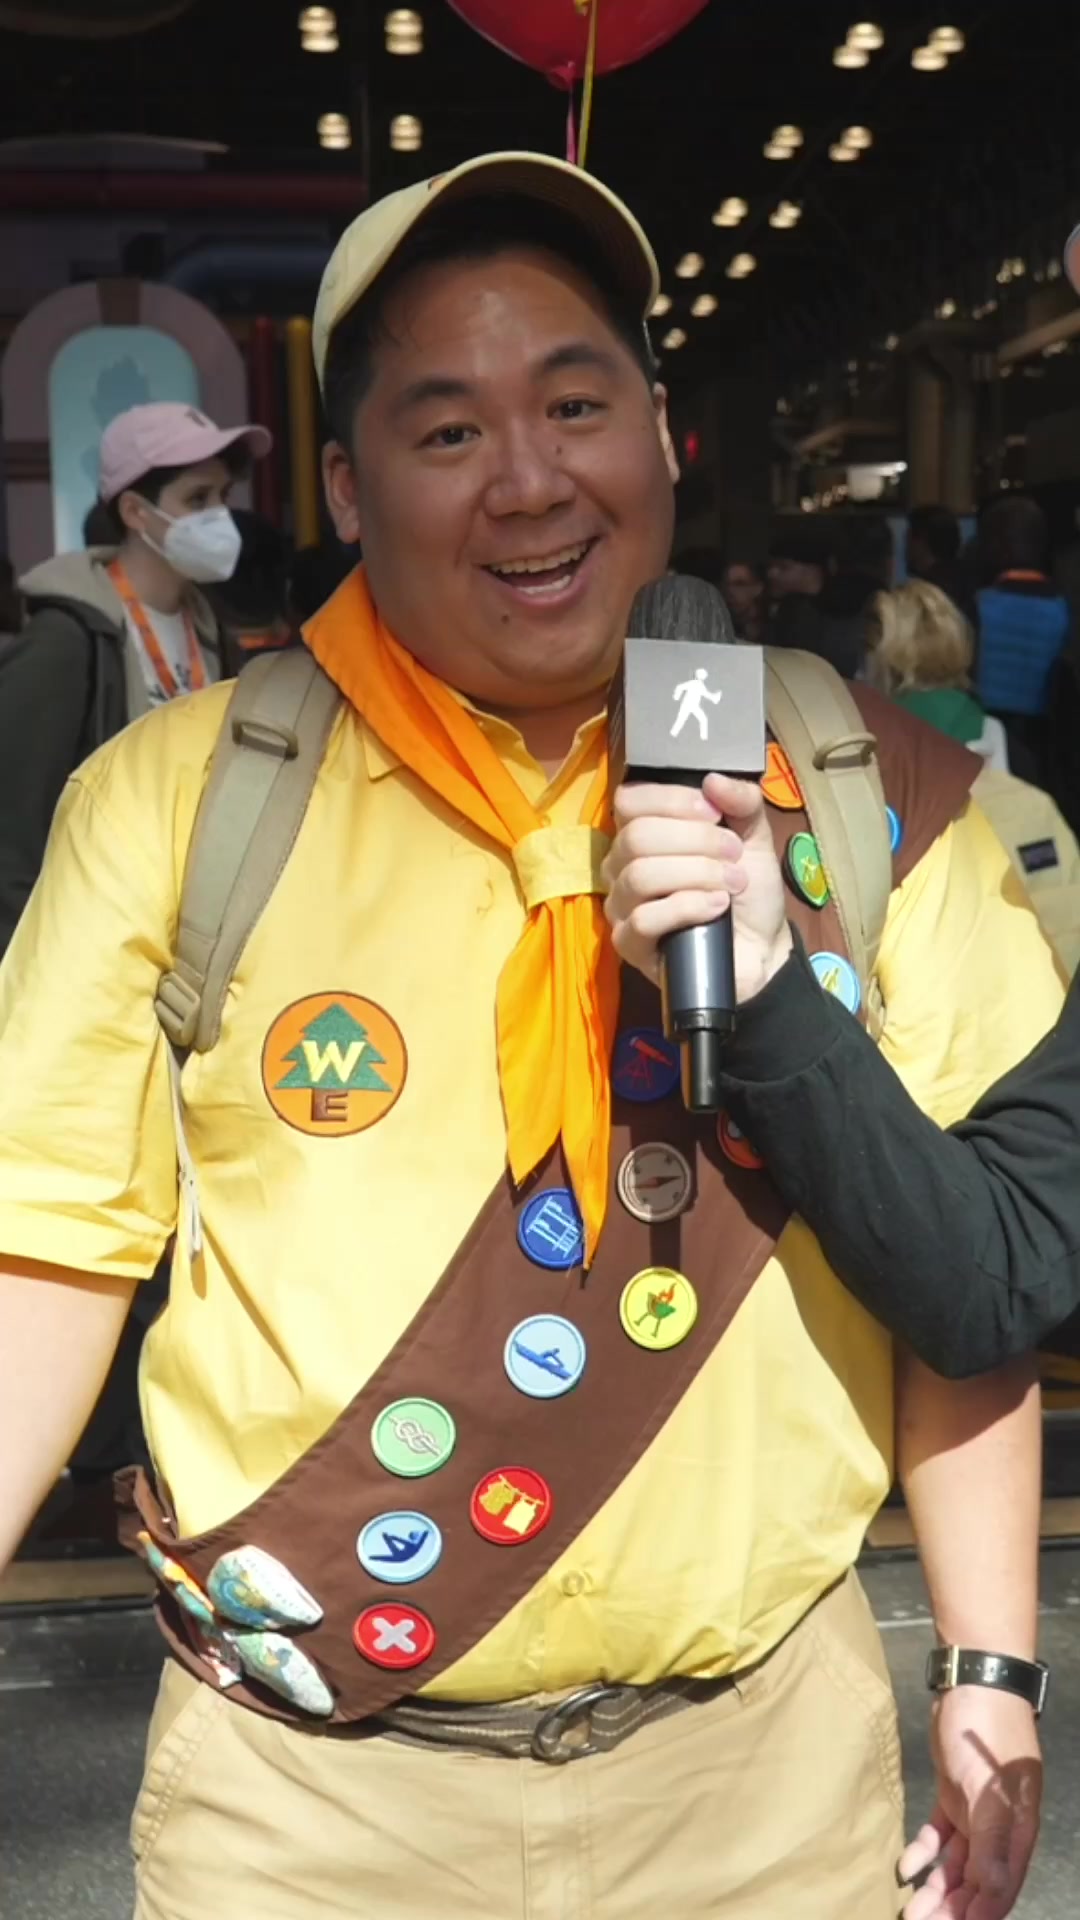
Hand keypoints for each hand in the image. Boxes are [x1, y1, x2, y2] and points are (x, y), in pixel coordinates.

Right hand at [603, 772, 790, 1000]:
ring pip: (640, 876)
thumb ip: (741, 802)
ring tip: (732, 883)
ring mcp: (621, 906)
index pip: (630, 801)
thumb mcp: (753, 837)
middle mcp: (622, 865)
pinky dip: (688, 907)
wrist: (761, 949)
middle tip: (733, 854)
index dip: (671, 800)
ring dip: (697, 874)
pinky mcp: (629, 944)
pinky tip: (716, 907)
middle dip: (695, 841)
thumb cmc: (747, 890)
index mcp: (643, 832)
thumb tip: (713, 780)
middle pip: (636, 837)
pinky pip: (644, 918)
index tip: (715, 813)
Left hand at [900, 1688, 1041, 1919]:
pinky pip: (939, 1835)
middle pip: (975, 1883)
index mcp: (1015, 1834)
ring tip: (909, 1911)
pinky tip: (906, 1867)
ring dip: (935, 1889)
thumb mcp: (990, 1790)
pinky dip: (924, 1853)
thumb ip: (992, 1843)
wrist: (974, 1682)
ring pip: (956, 1865)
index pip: (998, 1889)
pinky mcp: (953, 1795)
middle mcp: (997, 1830)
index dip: (977, 1916)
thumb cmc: (988, 1734)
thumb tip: (994, 1891)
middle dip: (950, 1909)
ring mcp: (975, 1812)